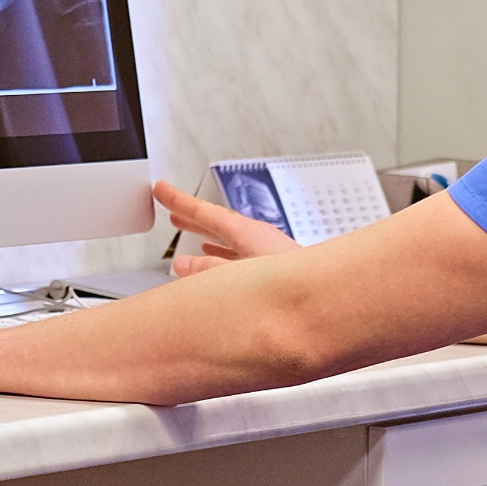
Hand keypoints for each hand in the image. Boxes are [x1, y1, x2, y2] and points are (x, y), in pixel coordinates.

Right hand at [154, 179, 301, 276]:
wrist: (325, 296)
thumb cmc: (291, 283)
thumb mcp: (238, 276)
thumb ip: (207, 270)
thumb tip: (184, 265)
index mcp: (247, 233)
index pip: (206, 211)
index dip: (181, 200)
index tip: (162, 189)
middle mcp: (257, 236)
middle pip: (216, 220)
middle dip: (191, 214)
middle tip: (171, 207)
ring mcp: (266, 249)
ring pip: (226, 235)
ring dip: (204, 232)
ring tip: (187, 229)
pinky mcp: (273, 264)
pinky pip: (237, 250)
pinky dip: (220, 249)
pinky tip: (214, 256)